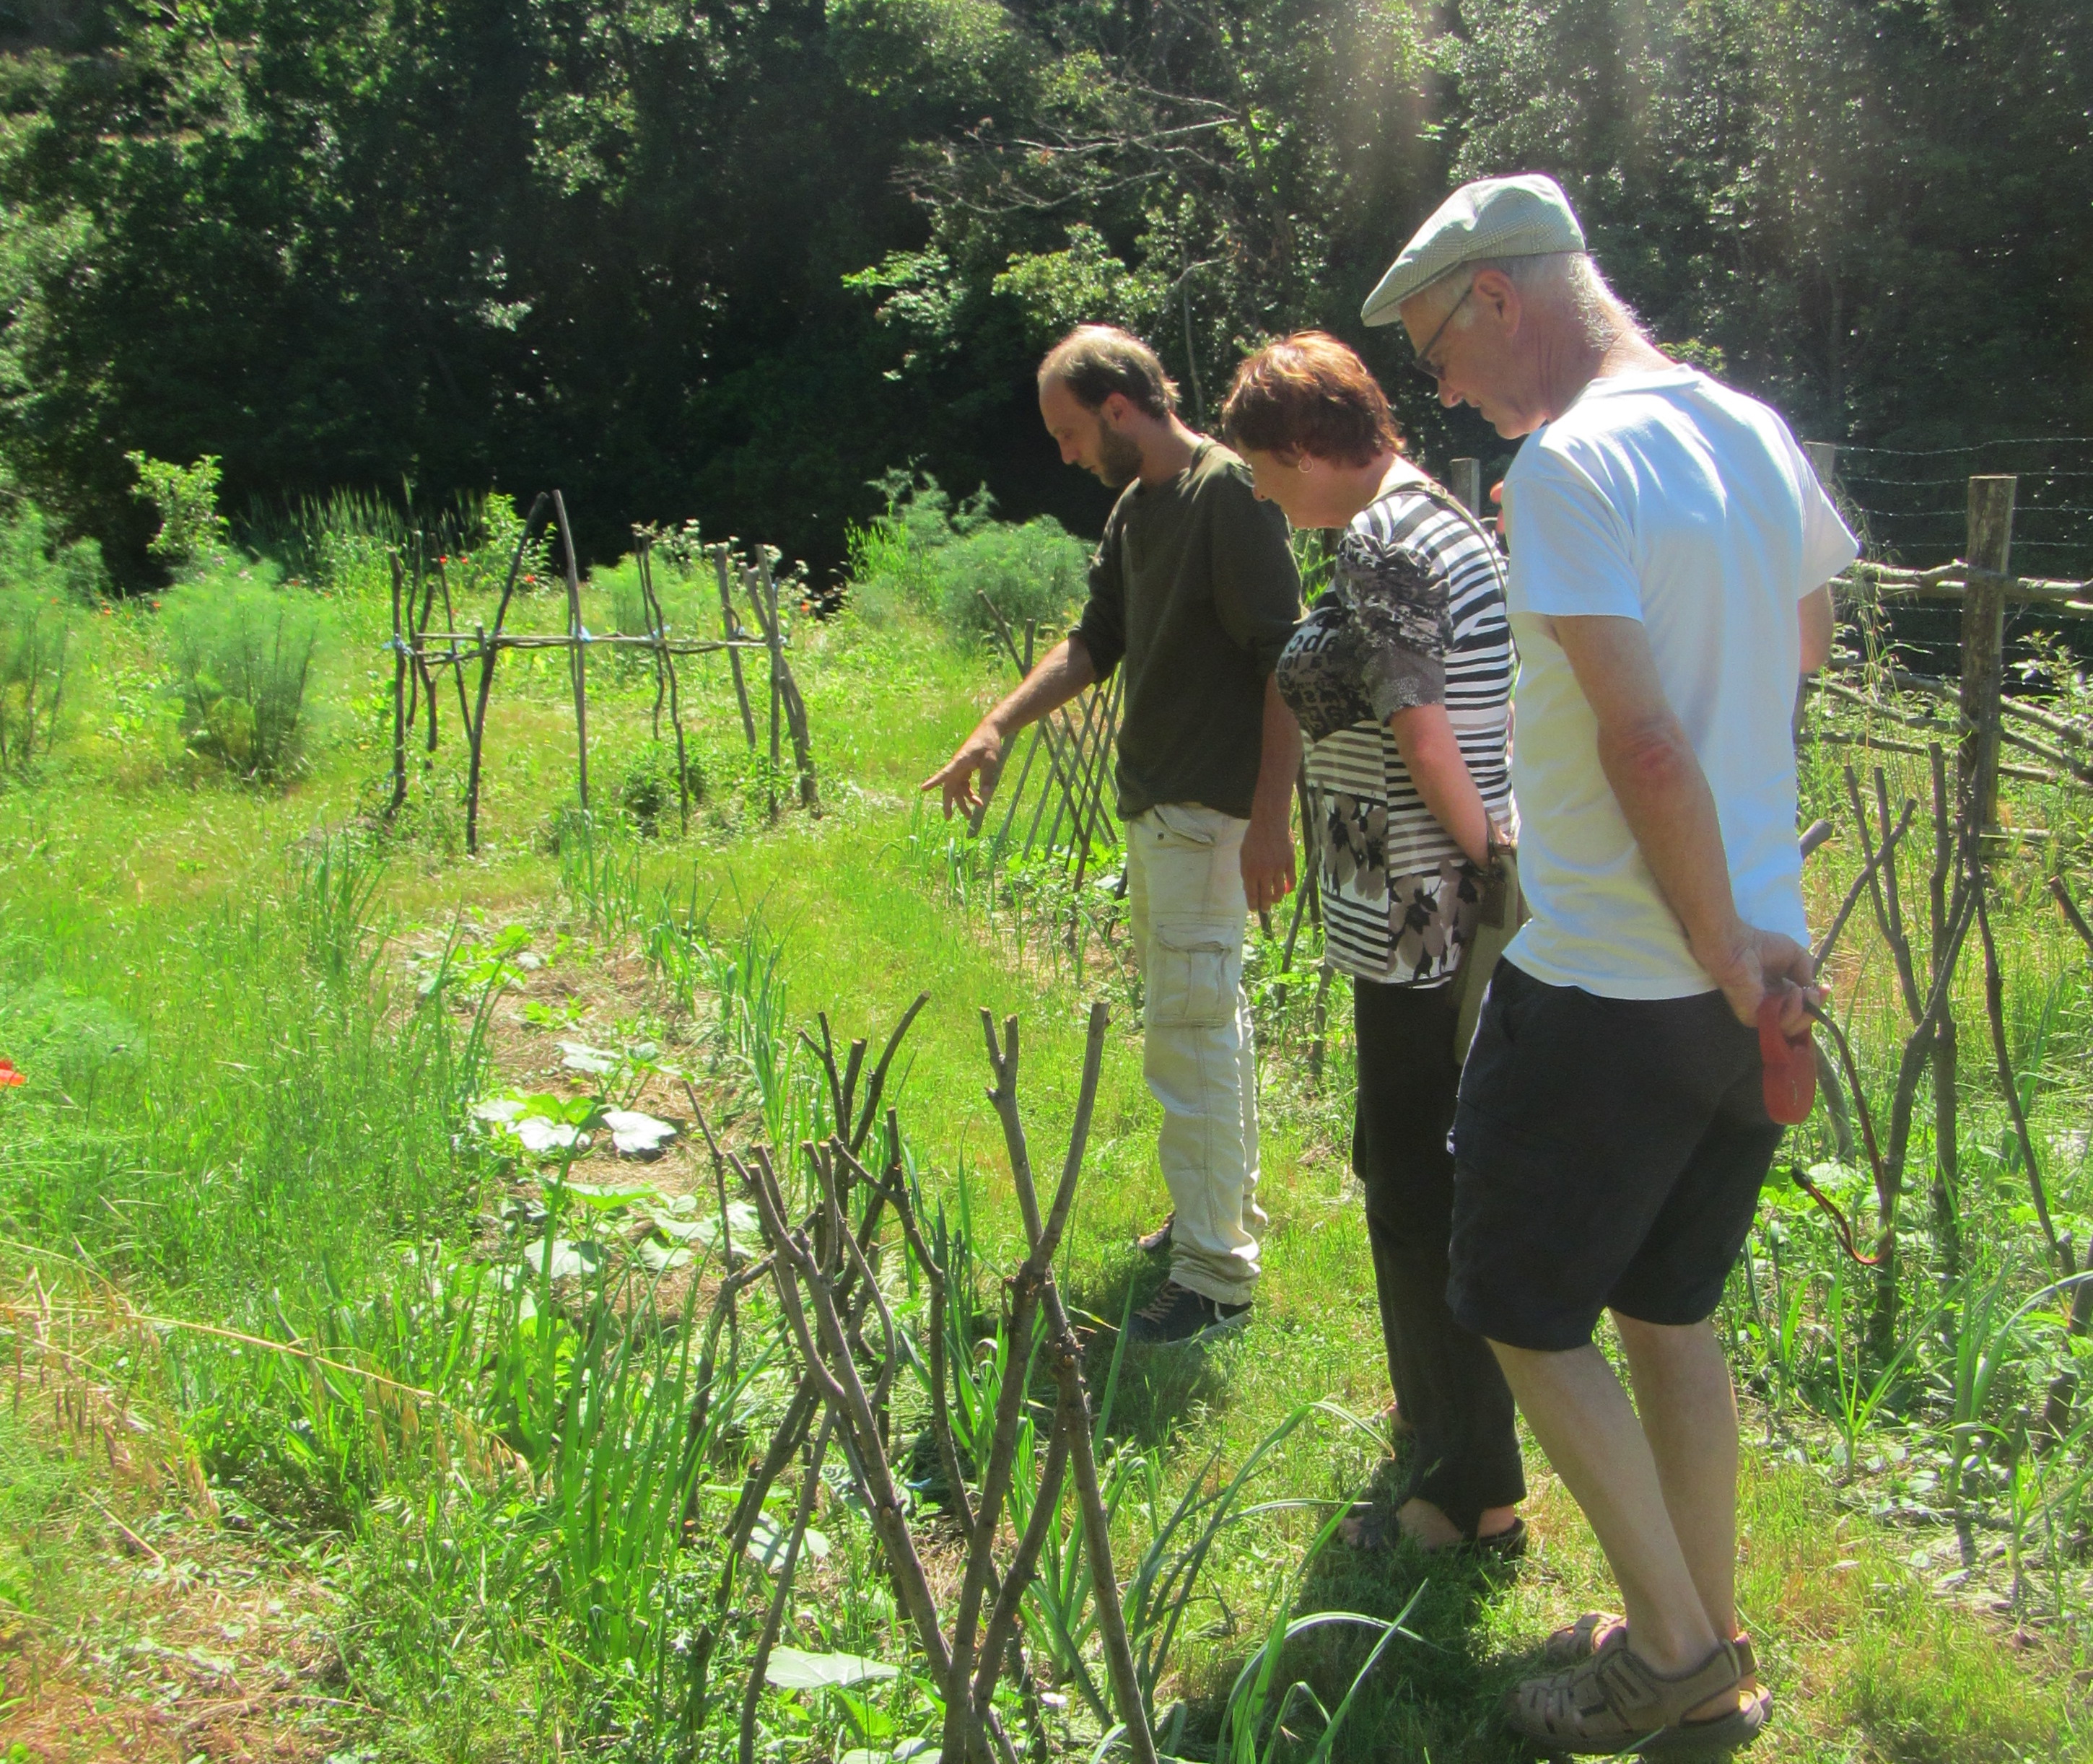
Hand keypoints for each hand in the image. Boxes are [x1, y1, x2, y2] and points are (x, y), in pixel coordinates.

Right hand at [921, 724, 1004, 818]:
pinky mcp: (965, 770)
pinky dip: (969, 795)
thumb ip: (987, 778)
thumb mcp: (991, 760)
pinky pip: (964, 786)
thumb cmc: (989, 744)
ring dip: (962, 802)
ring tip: (969, 816)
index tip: (923, 788)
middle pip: (949, 787)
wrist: (989, 732)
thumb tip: (984, 796)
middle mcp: (957, 766)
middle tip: (948, 818)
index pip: (945, 773)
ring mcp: (960, 769)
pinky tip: (977, 802)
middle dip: (949, 803)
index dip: (934, 781)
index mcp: (960, 761)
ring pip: (957, 789)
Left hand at [1239, 814, 1296, 913]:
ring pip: (1279, 891)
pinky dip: (1289, 888)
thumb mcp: (1244, 855)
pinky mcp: (1289, 863)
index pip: (1251, 894)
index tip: (1253, 909)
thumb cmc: (1253, 837)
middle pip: (1265, 896)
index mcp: (1250, 870)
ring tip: (1274, 901)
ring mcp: (1278, 868)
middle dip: (1265, 906)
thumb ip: (1246, 871)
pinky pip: (1291, 881)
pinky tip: (1287, 891)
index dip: (1253, 904)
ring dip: (1276, 899)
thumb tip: (1249, 887)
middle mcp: (1264, 872)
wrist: (1269, 822)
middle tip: (1265, 909)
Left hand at [1695, 921, 1820, 1031]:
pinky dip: (1790, 1010)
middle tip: (1812, 993)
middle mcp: (1772, 1006)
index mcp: (1781, 993)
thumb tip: (1813, 991)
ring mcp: (1762, 1014)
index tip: (1825, 988)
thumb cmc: (1762, 946)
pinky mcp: (1752, 1017)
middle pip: (1800, 1023)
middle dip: (1813, 1010)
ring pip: (1791, 1028)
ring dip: (1803, 1010)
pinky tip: (1789, 993)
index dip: (1817, 1003)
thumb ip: (1808, 972)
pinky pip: (1778, 1025)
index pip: (1802, 1009)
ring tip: (1798, 991)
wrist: (1738, 945)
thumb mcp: (1796, 955)